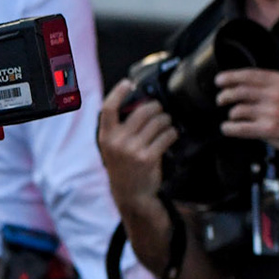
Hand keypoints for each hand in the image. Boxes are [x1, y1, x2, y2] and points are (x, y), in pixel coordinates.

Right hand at [97, 78, 177, 212]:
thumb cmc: (124, 167)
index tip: (129, 83)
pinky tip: (172, 135)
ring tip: (167, 124)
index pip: (109, 108)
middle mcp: (118, 142)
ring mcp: (133, 150)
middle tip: (160, 110)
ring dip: (167, 120)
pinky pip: (167, 136)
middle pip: (142, 110)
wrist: (131, 195)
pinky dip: (173, 132)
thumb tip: (138, 102)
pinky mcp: (148, 158)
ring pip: (158, 121)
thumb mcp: (112, 148)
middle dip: (156, 107)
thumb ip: (119, 128)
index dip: (119, 92)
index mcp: (106, 137)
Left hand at [216, 51, 278, 157]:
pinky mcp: (268, 130)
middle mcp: (274, 95)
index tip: (219, 80)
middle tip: (221, 99)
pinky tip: (227, 128)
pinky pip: (241, 128)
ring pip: (238, 111)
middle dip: (225, 96)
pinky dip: (230, 129)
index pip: (249, 75)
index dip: (230, 77)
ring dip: (230, 115)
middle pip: (239, 92)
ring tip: (231, 116)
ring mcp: (270, 113)